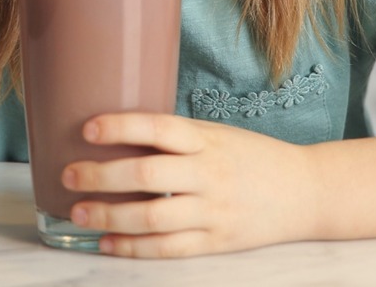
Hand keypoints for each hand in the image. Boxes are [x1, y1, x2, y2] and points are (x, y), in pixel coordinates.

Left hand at [61, 113, 319, 257]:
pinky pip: (169, 249)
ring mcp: (214, 211)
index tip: (88, 129)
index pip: (159, 128)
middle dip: (100, 176)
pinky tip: (107, 244)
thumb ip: (176, 139)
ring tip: (78, 212)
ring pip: (152, 218)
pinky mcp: (217, 241)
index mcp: (208, 140)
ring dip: (109, 217)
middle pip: (147, 176)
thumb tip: (118, 136)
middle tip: (68, 175)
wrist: (307, 191)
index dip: (121, 127)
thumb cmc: (252, 156)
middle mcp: (209, 174)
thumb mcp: (218, 135)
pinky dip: (133, 248)